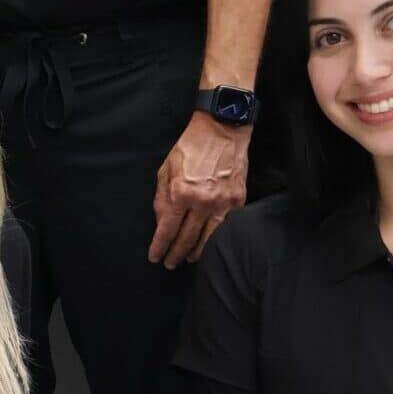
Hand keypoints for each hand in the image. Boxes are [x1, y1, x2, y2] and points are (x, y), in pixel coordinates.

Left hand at [149, 111, 248, 269]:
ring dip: (196, 252)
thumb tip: (162, 222)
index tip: (154, 257)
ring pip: (208, 239)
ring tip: (188, 259)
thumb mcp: (167, 168)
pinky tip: (209, 244)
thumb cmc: (191, 146)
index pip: (168, 229)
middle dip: (175, 254)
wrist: (222, 130)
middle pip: (187, 239)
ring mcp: (223, 203)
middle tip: (169, 263)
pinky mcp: (238, 201)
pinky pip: (225, 227)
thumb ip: (162, 197)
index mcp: (181, 192)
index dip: (160, 246)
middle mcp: (203, 202)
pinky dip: (215, 238)